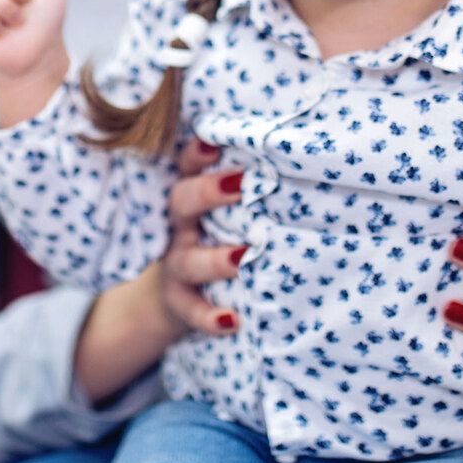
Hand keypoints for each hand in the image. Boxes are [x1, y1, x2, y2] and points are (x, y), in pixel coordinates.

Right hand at [73, 139, 242, 400]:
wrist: (170, 296)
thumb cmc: (210, 238)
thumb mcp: (215, 212)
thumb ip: (239, 189)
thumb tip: (292, 158)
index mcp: (188, 198)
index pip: (187, 167)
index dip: (196, 153)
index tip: (213, 142)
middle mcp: (178, 227)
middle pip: (182, 203)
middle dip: (208, 192)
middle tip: (241, 184)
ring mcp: (176, 265)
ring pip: (188, 260)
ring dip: (214, 259)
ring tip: (243, 258)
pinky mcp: (180, 302)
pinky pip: (192, 309)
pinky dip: (209, 316)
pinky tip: (232, 321)